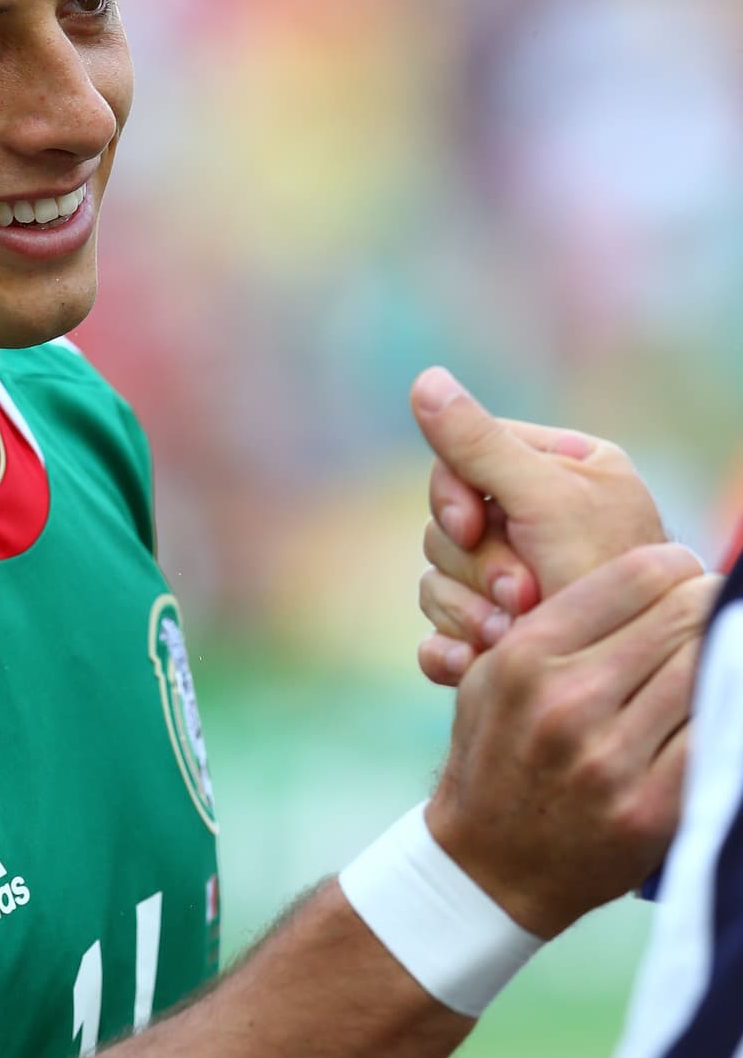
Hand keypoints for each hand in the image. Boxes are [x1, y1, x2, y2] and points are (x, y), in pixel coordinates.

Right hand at [409, 367, 669, 683]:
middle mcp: (537, 523)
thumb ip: (480, 444)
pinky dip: (448, 647)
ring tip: (512, 632)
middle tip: (521, 593)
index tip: (474, 526)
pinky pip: (437, 632)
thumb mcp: (546, 499)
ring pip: (436, 579)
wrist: (632, 677)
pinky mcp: (494, 637)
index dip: (455, 495)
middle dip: (477, 564)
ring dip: (467, 610)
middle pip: (444, 525)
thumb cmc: (606, 580)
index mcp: (563, 472)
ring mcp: (511, 584)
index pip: (465, 459)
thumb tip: (425, 379)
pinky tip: (471, 660)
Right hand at [427, 542, 717, 937]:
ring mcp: (610, 761)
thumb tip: (657, 575)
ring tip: (712, 654)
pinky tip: (716, 703)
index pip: (638, 575)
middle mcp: (568, 704)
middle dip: (706, 605)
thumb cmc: (497, 754)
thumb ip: (561, 621)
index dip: (675, 567)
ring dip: (721, 654)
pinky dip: (723, 709)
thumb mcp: (494, 673)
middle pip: (682, 616)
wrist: (488, 867)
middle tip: (708, 612)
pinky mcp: (651, 809)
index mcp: (526, 658)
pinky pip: (716, 734)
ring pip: (707, 670)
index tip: (682, 578)